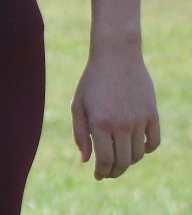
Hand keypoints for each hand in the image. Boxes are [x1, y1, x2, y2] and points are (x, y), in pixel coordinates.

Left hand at [72, 47, 161, 178]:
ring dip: (129, 162)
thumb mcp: (78, 104)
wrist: (116, 56)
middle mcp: (121, 124)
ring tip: (119, 160)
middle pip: (123, 162)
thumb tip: (85, 160)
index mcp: (100, 122)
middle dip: (115, 172)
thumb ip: (80, 133)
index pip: (105, 160)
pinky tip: (136, 148)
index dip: (102, 172)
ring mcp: (139, 120)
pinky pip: (153, 142)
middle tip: (108, 173)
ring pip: (138, 154)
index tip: (98, 175)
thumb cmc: (92, 81)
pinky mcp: (153, 114)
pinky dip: (146, 150)